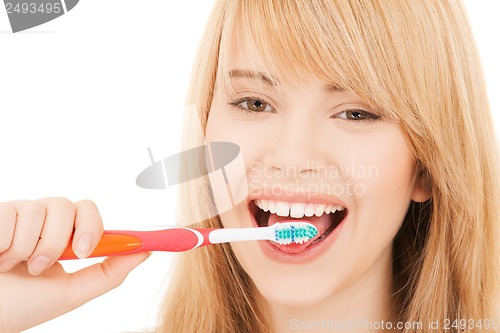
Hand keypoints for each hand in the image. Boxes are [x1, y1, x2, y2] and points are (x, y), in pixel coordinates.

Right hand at [0, 198, 149, 331]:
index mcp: (65, 236)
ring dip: (26, 248)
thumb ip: (109, 272)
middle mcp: (44, 220)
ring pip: (38, 210)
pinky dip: (3, 244)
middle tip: (43, 265)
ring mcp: (20, 215)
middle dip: (57, 241)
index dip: (92, 226)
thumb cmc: (24, 305)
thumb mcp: (72, 293)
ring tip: (13, 266)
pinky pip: (11, 215)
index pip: (88, 211)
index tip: (86, 251)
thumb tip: (145, 251)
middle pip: (67, 206)